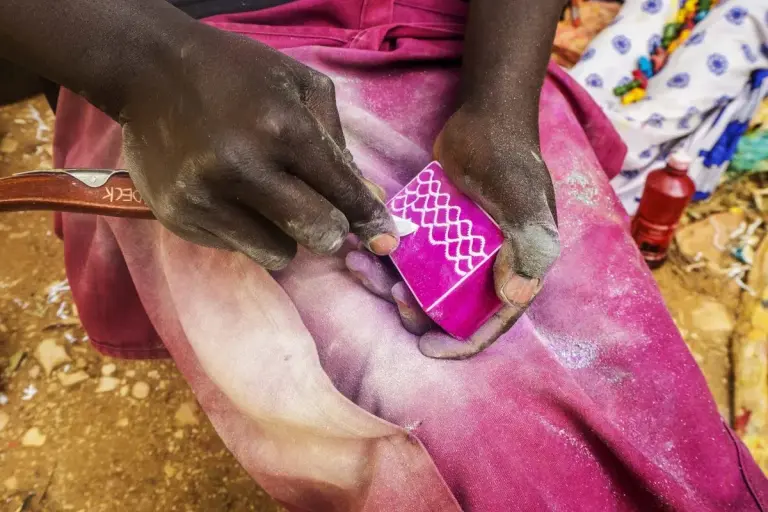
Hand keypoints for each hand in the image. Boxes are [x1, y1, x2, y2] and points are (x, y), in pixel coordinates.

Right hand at [120, 23, 396, 268]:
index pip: (342, 192)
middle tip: (320, 212)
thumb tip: (366, 200)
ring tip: (267, 199)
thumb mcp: (300, 85)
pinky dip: (246, 231)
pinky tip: (231, 195)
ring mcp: (206, 198)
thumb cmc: (236, 73)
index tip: (386, 239)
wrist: (148, 69)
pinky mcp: (179, 217)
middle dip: (329, 228)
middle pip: (317, 234)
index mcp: (282, 128)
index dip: (370, 220)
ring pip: (279, 254)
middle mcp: (243, 169)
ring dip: (286, 234)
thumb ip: (338, 142)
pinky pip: (238, 248)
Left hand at [347, 104, 559, 358]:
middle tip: (392, 293)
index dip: (459, 344)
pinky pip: (408, 258)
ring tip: (361, 267)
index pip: (491, 324)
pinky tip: (358, 251)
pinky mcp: (435, 233)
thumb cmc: (508, 159)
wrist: (486, 118)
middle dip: (417, 313)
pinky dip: (384, 259)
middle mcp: (488, 268)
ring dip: (390, 285)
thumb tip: (514, 295)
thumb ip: (527, 246)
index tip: (424, 347)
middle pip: (449, 311)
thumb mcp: (523, 202)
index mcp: (517, 271)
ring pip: (422, 286)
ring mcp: (459, 252)